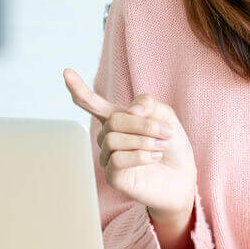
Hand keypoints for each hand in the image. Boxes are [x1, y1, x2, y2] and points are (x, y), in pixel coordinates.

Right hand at [63, 68, 196, 225]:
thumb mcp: (166, 116)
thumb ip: (148, 104)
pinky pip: (117, 160)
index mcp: (117, 119)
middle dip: (143, 124)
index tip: (66, 72)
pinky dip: (140, 156)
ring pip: (113, 139)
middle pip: (114, 120)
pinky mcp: (113, 176)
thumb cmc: (172, 146)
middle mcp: (108, 137)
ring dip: (143, 140)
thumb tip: (130, 110)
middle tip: (167, 132)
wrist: (183, 176)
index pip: (92, 103)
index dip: (79, 89)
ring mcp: (108, 157)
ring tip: (162, 146)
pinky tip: (155, 157)